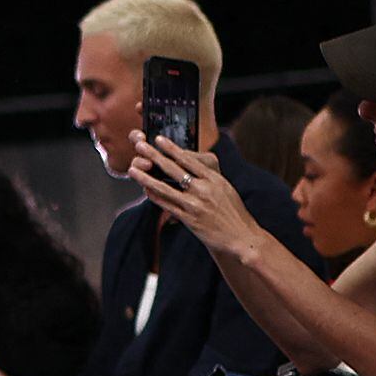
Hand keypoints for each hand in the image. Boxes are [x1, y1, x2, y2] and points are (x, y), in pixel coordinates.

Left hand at [130, 136, 265, 261]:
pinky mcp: (189, 219)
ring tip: (132, 170)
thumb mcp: (225, 188)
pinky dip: (154, 197)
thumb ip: (208, 178)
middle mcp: (203, 189)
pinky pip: (167, 206)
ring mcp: (195, 205)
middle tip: (139, 146)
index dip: (171, 148)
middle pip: (173, 169)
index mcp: (214, 179)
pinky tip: (144, 190)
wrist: (242, 237)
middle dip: (154, 156)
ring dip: (146, 178)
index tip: (159, 139)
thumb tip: (190, 167)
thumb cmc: (234, 212)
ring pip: (164, 188)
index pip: (188, 160)